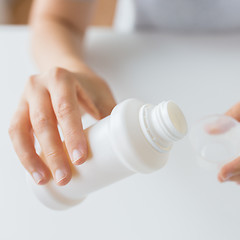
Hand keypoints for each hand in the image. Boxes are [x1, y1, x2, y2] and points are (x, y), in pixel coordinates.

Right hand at [9, 67, 115, 185]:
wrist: (64, 71)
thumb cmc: (86, 86)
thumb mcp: (101, 92)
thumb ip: (111, 113)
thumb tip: (126, 141)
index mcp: (61, 78)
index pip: (65, 109)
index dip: (72, 135)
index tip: (80, 159)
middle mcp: (38, 86)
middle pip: (43, 122)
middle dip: (54, 153)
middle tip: (65, 177)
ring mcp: (25, 98)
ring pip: (21, 130)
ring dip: (32, 159)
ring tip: (45, 180)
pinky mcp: (18, 112)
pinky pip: (15, 135)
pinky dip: (24, 155)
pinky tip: (35, 172)